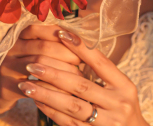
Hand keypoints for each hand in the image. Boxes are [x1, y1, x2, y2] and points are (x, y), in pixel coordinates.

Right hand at [0, 25, 81, 123]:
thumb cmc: (19, 66)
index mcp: (16, 35)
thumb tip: (77, 34)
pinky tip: (65, 90)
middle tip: (82, 60)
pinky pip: (34, 86)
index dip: (62, 34)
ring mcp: (5, 68)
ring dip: (61, 70)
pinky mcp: (6, 88)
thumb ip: (46, 39)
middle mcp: (9, 48)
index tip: (79, 41)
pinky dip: (51, 88)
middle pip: (42, 47)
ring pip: (39, 66)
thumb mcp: (28, 49)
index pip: (41, 28)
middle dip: (66, 53)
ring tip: (77, 74)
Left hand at [21, 29, 148, 125]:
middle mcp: (117, 104)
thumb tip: (75, 50)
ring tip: (27, 85)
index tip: (61, 35)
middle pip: (82, 86)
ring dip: (46, 94)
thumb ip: (104, 76)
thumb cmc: (124, 108)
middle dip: (54, 74)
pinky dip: (51, 110)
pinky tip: (38, 101)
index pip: (101, 63)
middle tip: (33, 65)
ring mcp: (106, 122)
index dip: (81, 48)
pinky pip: (68, 122)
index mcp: (125, 87)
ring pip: (71, 106)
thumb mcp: (123, 90)